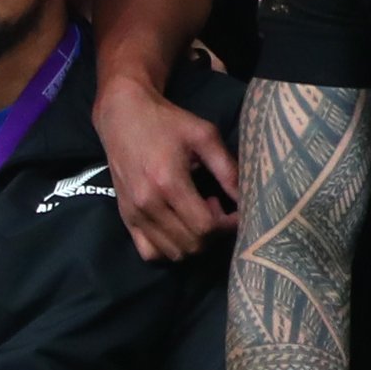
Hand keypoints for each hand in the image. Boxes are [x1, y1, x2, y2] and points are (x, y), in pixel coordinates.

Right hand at [92, 80, 238, 259]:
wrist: (123, 117)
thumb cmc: (167, 123)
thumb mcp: (205, 136)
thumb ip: (228, 169)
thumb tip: (247, 198)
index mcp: (168, 183)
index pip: (205, 227)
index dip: (228, 225)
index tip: (236, 210)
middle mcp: (147, 204)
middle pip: (192, 244)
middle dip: (215, 233)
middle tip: (218, 207)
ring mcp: (133, 214)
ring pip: (173, 253)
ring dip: (195, 241)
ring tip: (198, 214)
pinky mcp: (125, 218)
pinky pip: (149, 252)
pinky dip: (170, 248)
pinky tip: (180, 226)